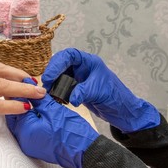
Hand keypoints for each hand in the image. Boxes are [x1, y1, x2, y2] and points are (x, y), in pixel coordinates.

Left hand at [6, 78, 98, 167]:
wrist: (85, 152)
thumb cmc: (72, 133)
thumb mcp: (53, 109)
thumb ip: (37, 98)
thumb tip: (28, 87)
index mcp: (24, 130)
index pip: (14, 106)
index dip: (19, 92)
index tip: (24, 83)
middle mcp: (23, 140)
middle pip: (14, 115)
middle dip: (20, 101)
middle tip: (27, 89)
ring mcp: (29, 145)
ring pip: (20, 122)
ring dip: (25, 110)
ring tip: (33, 98)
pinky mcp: (35, 147)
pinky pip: (27, 130)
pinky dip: (30, 119)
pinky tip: (37, 111)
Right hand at [42, 48, 159, 132]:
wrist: (121, 111)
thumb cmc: (115, 96)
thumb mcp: (99, 92)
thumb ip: (84, 92)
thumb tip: (71, 98)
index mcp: (89, 62)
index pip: (70, 55)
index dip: (57, 63)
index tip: (49, 76)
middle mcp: (82, 68)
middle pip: (61, 64)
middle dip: (52, 72)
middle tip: (46, 84)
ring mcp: (78, 78)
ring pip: (60, 75)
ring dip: (53, 82)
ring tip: (48, 92)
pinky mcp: (76, 88)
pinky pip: (62, 86)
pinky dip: (57, 91)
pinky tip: (54, 97)